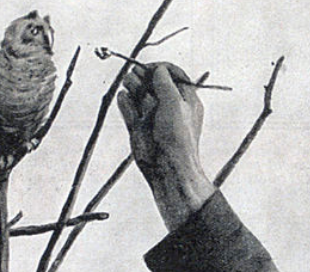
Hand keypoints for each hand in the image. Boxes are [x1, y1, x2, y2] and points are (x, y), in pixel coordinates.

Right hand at [117, 63, 215, 230]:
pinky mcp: (138, 126)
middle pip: (153, 82)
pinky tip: (124, 98)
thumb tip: (157, 69)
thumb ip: (165, 83)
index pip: (172, 75)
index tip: (150, 68)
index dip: (160, 68)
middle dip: (144, 76)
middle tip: (136, 74)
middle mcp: (169, 106)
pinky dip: (125, 102)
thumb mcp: (175, 103)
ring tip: (129, 84)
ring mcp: (152, 116)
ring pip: (139, 94)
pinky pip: (128, 109)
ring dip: (133, 86)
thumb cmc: (178, 136)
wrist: (167, 166)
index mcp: (185, 99)